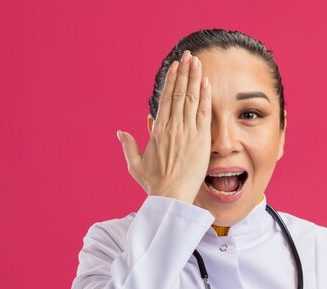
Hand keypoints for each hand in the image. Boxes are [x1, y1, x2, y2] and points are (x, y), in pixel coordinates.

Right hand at [117, 50, 211, 203]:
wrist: (171, 196)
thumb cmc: (154, 184)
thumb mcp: (135, 165)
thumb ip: (128, 146)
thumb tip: (120, 132)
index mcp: (157, 130)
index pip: (165, 99)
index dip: (171, 81)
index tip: (175, 67)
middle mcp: (172, 127)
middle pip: (179, 93)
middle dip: (184, 72)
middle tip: (188, 55)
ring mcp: (187, 132)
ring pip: (191, 98)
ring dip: (194, 78)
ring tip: (197, 61)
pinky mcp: (200, 139)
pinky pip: (203, 113)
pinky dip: (205, 95)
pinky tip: (206, 81)